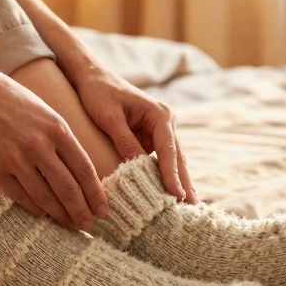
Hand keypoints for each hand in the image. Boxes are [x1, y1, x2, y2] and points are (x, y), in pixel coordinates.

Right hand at [0, 66, 107, 230]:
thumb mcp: (41, 109)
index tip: (103, 210)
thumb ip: (59, 136)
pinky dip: (34, 209)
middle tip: (90, 226)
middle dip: (81, 211)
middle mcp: (39, 145)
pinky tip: (43, 215)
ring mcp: (15, 159)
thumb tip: (76, 168)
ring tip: (69, 225)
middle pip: (68, 188)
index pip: (84, 169)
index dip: (95, 194)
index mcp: (56, 127)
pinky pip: (20, 197)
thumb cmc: (4, 96)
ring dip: (59, 215)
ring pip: (45, 198)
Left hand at [67, 59, 196, 202]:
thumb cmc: (100, 93)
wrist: (93, 77)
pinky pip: (160, 161)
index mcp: (160, 114)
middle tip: (192, 208)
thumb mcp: (109, 117)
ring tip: (186, 208)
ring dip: (178, 182)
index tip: (176, 194)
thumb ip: (124, 141)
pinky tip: (169, 195)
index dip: (172, 174)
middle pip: (177, 158)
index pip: (168, 150)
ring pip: (172, 161)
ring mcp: (160, 132)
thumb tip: (136, 168)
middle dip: (184, 183)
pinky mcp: (151, 139)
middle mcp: (166, 123)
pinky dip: (164, 177)